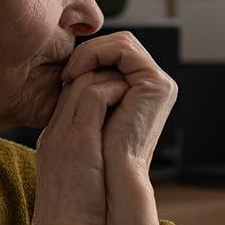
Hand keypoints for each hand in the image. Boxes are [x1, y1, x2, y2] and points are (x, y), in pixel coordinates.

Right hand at [28, 66, 130, 224]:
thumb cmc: (75, 216)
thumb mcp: (75, 179)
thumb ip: (85, 159)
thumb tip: (109, 153)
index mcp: (53, 139)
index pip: (70, 94)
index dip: (95, 86)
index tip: (119, 93)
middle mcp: (55, 130)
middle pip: (75, 81)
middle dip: (105, 76)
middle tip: (129, 85)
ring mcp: (64, 132)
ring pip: (83, 81)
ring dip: (112, 81)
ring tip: (132, 91)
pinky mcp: (79, 139)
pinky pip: (95, 95)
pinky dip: (115, 91)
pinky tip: (130, 99)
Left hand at [60, 32, 177, 185]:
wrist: (111, 182)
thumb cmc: (97, 158)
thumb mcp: (92, 116)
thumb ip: (91, 90)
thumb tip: (76, 69)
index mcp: (144, 94)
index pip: (116, 55)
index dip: (89, 57)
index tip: (65, 77)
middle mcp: (155, 86)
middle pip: (120, 44)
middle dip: (89, 51)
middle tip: (66, 73)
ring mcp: (159, 84)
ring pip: (121, 42)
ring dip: (90, 52)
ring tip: (70, 73)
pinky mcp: (156, 84)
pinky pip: (123, 49)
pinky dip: (96, 53)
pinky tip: (78, 73)